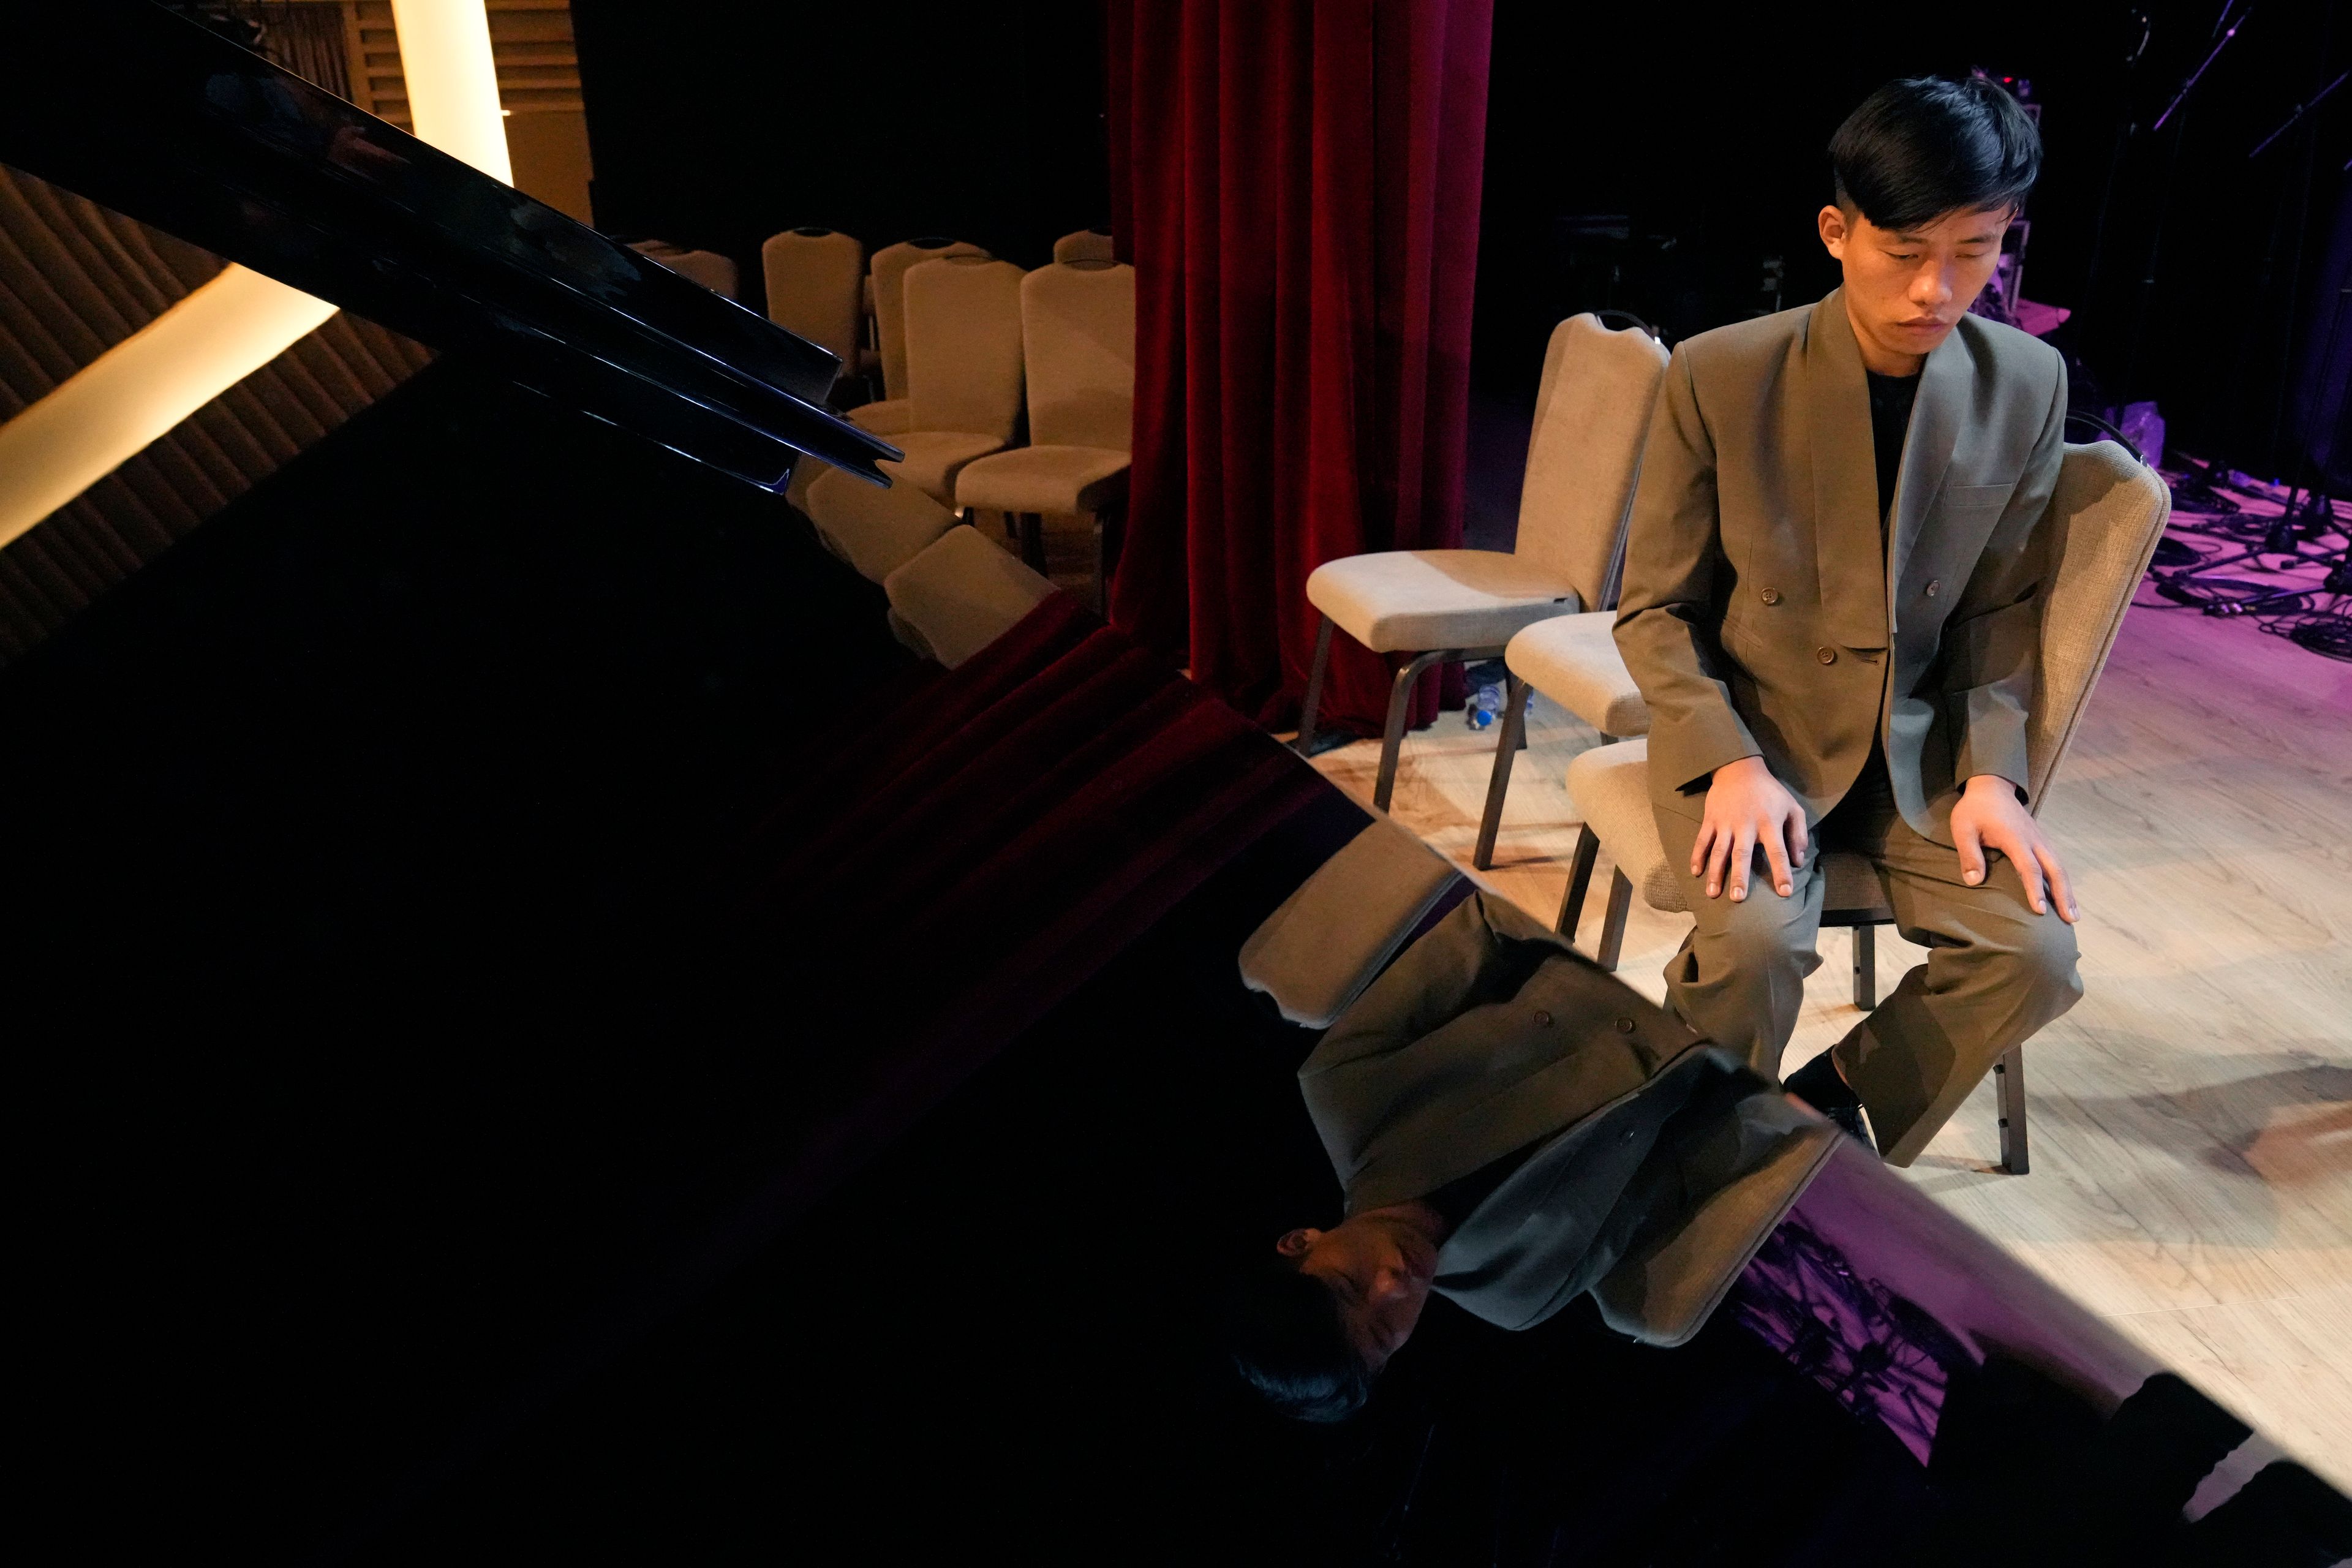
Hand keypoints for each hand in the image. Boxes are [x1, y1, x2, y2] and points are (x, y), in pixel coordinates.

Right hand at [1693, 755, 1807, 901]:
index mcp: (1769, 822)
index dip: (1782, 872)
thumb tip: (1799, 861)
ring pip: (1719, 851)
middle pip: (1742, 854)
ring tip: (1713, 893)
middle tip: (1738, 898)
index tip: (1785, 892)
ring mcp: (1725, 822)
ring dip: (1715, 872)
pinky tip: (1695, 872)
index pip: (1778, 851)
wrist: (1740, 769)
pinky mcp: (1710, 819)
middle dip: (1740, 876)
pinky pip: (1701, 840)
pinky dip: (1697, 856)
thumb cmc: (1770, 792)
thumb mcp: (1792, 808)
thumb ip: (1798, 834)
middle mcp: (1746, 824)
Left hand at [1950, 774, 2078, 921]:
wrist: (1991, 787)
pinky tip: (2064, 896)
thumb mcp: (1963, 829)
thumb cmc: (1974, 810)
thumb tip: (1974, 882)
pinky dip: (2063, 880)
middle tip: (2071, 919)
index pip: (2029, 867)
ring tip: (2073, 915)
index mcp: (2015, 838)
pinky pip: (2056, 862)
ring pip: (2060, 867)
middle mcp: (2034, 839)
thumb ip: (1969, 854)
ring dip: (2068, 891)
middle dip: (2063, 895)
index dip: (2035, 889)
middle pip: (2055, 869)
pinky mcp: (2041, 840)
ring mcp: (2040, 839)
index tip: (2040, 910)